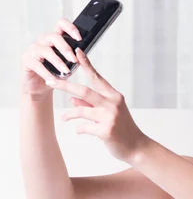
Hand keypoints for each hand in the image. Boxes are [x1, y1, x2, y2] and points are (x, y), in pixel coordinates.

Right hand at [21, 18, 81, 98]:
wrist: (41, 88)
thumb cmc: (55, 74)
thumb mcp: (68, 66)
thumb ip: (75, 59)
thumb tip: (84, 56)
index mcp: (54, 39)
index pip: (60, 25)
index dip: (70, 28)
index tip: (79, 38)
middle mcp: (43, 41)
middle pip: (54, 36)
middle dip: (65, 48)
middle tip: (74, 60)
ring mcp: (34, 49)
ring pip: (46, 50)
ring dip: (57, 61)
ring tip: (66, 72)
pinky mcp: (27, 60)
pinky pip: (37, 65)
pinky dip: (46, 73)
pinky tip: (53, 80)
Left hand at [47, 49, 146, 163]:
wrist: (136, 147)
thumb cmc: (123, 129)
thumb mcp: (109, 114)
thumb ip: (91, 105)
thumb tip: (73, 100)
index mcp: (114, 96)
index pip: (97, 77)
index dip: (86, 64)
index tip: (76, 52)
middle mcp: (112, 104)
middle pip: (84, 91)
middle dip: (65, 85)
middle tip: (50, 81)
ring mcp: (109, 117)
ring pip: (81, 111)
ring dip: (69, 114)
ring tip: (63, 118)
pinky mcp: (106, 131)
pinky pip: (84, 127)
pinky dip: (79, 129)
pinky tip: (79, 131)